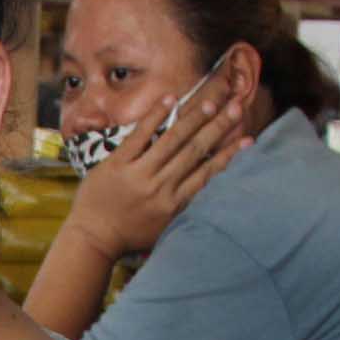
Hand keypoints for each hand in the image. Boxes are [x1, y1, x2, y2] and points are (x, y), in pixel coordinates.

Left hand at [63, 90, 250, 260]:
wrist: (91, 239)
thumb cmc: (130, 234)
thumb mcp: (164, 227)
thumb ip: (186, 207)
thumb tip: (212, 186)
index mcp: (174, 204)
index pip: (208, 172)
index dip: (230, 154)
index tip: (249, 137)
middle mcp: (160, 188)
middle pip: (195, 150)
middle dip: (218, 127)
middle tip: (237, 106)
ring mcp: (138, 175)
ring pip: (172, 140)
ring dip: (194, 117)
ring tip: (211, 101)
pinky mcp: (117, 164)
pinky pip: (139, 135)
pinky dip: (156, 116)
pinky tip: (170, 100)